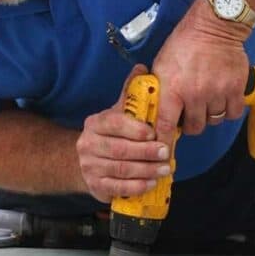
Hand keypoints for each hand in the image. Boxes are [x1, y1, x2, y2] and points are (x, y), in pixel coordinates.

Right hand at [76, 64, 172, 202]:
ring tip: (165, 169)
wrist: (90, 162)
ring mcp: (89, 166)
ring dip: (146, 170)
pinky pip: (118, 188)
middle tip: (166, 153)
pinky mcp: (95, 186)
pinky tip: (151, 183)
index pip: (114, 124)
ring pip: (121, 170)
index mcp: (95, 123)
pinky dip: (137, 186)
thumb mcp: (119, 114)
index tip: (154, 133)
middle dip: (146, 152)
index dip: (135, 129)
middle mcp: (87, 144)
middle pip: (120, 149)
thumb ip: (131, 94)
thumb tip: (142, 68)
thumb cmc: (112, 136)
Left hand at [151, 0, 251, 141]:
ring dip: (208, 115)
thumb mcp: (161, 64)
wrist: (214, 26)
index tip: (163, 149)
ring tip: (205, 100)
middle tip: (188, 113)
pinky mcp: (235, 89)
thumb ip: (160, 88)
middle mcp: (195, 94)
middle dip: (190, 123)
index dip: (163, 140)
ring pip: (213, 121)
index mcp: (173, 89)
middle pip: (194, 128)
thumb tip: (154, 109)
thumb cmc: (184, 43)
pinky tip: (221, 100)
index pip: (165, 125)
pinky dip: (227, 111)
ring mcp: (217, 92)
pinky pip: (232, 114)